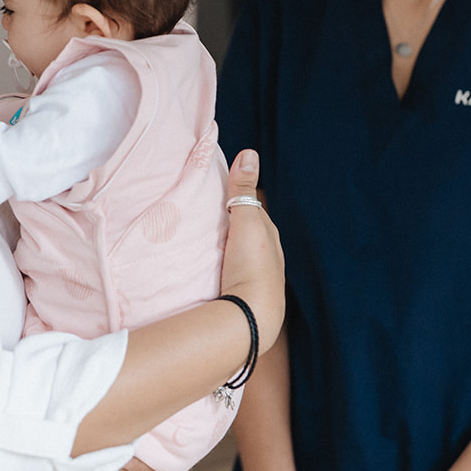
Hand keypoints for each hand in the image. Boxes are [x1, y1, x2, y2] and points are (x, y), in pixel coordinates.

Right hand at [220, 150, 285, 351]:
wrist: (252, 317)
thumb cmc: (252, 267)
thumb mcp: (246, 222)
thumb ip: (243, 190)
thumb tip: (249, 153)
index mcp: (270, 236)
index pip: (252, 211)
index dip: (236, 200)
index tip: (215, 192)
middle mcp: (268, 257)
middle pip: (245, 234)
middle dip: (229, 224)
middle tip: (202, 215)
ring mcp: (255, 278)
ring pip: (238, 255)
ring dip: (224, 248)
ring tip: (200, 242)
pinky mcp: (243, 295)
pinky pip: (231, 273)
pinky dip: (221, 266)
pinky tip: (208, 270)